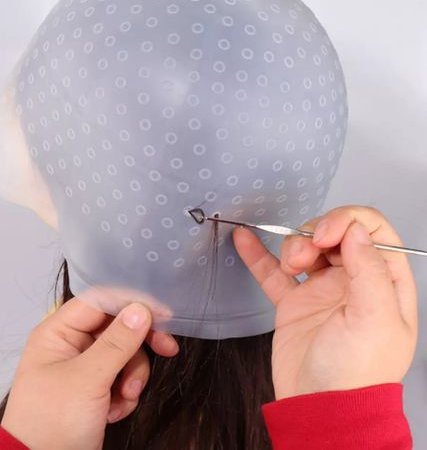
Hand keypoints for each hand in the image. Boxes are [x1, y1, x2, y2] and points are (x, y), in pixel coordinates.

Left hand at [0, 293, 178, 449]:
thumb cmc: (54, 422)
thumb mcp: (87, 380)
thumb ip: (117, 342)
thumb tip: (142, 309)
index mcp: (59, 332)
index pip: (100, 301)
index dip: (132, 303)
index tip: (164, 314)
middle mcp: (72, 344)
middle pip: (117, 326)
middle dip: (139, 344)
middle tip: (168, 350)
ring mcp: (85, 367)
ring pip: (125, 353)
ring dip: (133, 376)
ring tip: (125, 399)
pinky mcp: (96, 388)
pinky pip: (123, 375)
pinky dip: (125, 393)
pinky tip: (115, 412)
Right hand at [233, 205, 417, 399]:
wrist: (319, 408)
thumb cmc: (356, 374)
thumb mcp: (375, 320)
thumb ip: (369, 270)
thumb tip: (356, 230)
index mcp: (384, 282)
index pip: (373, 231)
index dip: (347, 222)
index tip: (324, 235)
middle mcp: (354, 281)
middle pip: (335, 234)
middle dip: (314, 234)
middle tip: (303, 255)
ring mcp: (321, 290)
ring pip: (306, 248)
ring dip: (292, 246)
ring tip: (289, 266)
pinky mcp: (294, 302)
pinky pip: (274, 272)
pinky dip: (259, 255)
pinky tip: (245, 240)